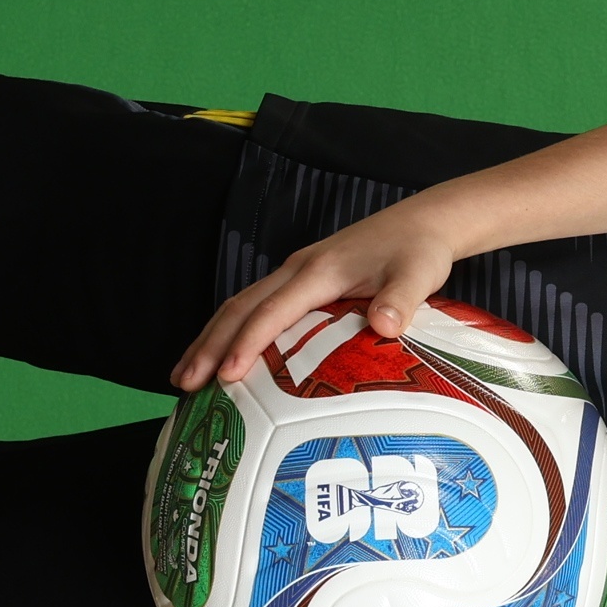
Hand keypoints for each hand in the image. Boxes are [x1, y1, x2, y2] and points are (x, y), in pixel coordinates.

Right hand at [171, 192, 471, 389]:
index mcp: (318, 271)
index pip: (272, 311)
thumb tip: (384, 325)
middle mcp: (297, 270)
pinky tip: (223, 357)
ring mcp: (295, 274)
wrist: (422, 222)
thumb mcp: (419, 273)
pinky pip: (256, 307)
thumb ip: (402, 299)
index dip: (247, 344)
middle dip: (209, 345)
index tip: (227, 376)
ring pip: (241, 306)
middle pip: (240, 308)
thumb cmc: (419, 250)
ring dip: (211, 339)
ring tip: (186, 377)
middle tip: (184, 384)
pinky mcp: (300, 281)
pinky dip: (232, 332)